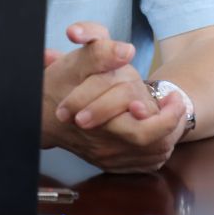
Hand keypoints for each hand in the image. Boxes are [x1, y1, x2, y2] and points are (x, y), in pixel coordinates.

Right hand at [40, 22, 186, 172]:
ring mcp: (108, 158)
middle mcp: (104, 146)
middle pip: (151, 146)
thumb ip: (100, 53)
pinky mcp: (110, 163)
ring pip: (152, 155)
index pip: (143, 132)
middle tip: (175, 104)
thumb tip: (125, 51)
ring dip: (167, 134)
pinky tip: (157, 130)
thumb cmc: (59, 85)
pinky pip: (144, 163)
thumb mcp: (75, 62)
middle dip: (171, 124)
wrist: (39, 113)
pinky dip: (157, 147)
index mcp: (98, 124)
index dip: (164, 117)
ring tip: (170, 113)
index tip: (172, 95)